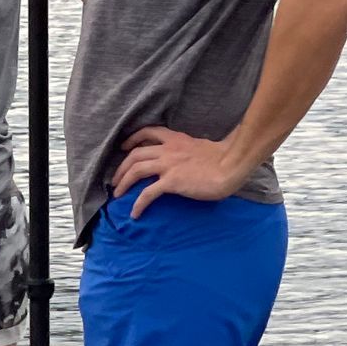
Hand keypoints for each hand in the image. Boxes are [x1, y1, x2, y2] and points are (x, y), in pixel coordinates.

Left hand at [111, 127, 246, 217]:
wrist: (231, 166)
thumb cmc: (223, 159)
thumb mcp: (201, 147)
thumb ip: (189, 150)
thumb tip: (187, 158)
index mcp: (176, 139)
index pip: (148, 132)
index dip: (133, 138)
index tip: (125, 146)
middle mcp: (168, 149)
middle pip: (135, 154)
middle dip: (121, 166)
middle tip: (116, 179)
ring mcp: (169, 165)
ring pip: (136, 170)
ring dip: (123, 182)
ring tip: (117, 194)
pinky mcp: (172, 182)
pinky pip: (148, 193)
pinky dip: (138, 203)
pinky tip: (135, 213)